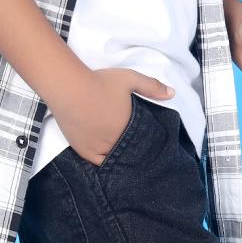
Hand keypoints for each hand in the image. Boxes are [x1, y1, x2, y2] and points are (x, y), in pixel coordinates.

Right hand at [53, 67, 174, 164]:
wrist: (69, 87)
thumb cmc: (100, 82)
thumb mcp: (130, 79)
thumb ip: (152, 86)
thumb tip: (172, 94)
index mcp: (128, 128)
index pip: (142, 143)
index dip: (145, 144)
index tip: (149, 144)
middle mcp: (114, 142)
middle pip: (129, 153)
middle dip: (133, 152)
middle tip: (138, 152)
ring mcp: (97, 148)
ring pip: (114, 160)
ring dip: (119, 158)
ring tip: (124, 157)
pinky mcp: (82, 150)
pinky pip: (97, 163)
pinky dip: (103, 162)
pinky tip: (107, 159)